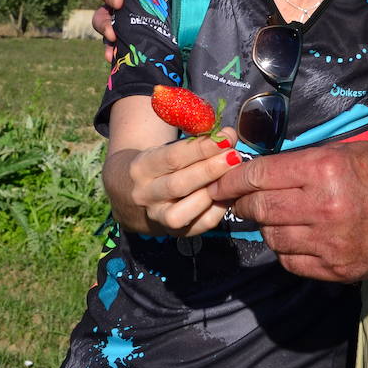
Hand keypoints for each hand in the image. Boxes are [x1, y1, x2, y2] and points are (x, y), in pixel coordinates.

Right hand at [93, 0, 181, 60]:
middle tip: (113, 32)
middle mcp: (121, 5)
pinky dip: (120, 56)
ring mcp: (128, 23)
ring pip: (108, 36)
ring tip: (113, 52)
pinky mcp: (138, 39)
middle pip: (101, 16)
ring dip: (108, 44)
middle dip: (103, 24)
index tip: (118, 1)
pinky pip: (123, 50)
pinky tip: (120, 62)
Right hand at [122, 126, 239, 237]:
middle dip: (210, 170)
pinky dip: (217, 211)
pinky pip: (199, 225)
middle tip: (235, 156)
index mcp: (142, 167)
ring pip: (183, 212)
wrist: (132, 193)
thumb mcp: (166, 147)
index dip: (202, 147)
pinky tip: (229, 194)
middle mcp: (145, 195)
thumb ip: (194, 140)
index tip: (227, 136)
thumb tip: (228, 135)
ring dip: (212, 194)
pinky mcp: (174, 232)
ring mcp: (157, 217)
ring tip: (233, 177)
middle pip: (178, 185)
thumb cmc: (160, 163)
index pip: (172, 157)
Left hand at [208, 142, 367, 281]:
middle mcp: (322, 206)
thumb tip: (260, 172)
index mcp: (324, 170)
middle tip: (241, 200)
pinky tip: (297, 237)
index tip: (219, 182)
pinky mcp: (336, 267)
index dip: (232, 179)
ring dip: (267, 227)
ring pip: (272, 237)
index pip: (259, 175)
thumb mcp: (344, 152)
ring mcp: (329, 241)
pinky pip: (291, 261)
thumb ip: (302, 162)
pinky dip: (286, 249)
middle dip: (243, 203)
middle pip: (260, 208)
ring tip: (278, 217)